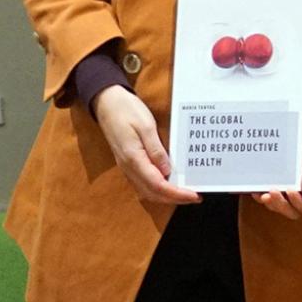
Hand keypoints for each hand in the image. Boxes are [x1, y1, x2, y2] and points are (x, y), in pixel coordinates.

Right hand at [91, 85, 198, 204]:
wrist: (106, 103)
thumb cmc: (127, 111)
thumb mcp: (146, 126)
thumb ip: (156, 149)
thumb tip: (167, 170)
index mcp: (133, 158)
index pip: (157, 184)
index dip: (176, 193)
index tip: (193, 195)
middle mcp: (128, 167)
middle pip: (152, 192)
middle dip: (174, 198)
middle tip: (195, 197)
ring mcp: (126, 166)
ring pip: (146, 190)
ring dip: (165, 196)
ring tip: (185, 193)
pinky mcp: (128, 163)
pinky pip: (142, 183)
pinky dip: (157, 188)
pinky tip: (169, 183)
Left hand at [256, 107, 301, 218]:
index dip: (300, 205)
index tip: (292, 190)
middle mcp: (301, 186)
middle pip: (291, 211)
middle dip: (280, 206)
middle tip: (271, 192)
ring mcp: (286, 181)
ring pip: (276, 203)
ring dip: (267, 201)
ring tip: (259, 190)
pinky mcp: (272, 174)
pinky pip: (263, 189)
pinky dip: (256, 190)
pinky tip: (250, 183)